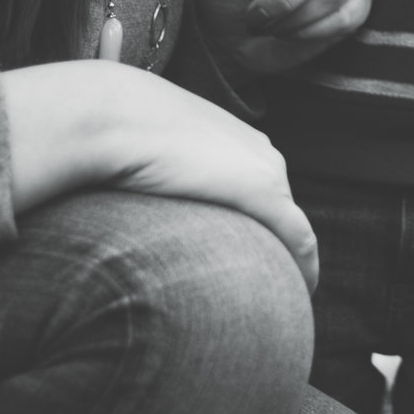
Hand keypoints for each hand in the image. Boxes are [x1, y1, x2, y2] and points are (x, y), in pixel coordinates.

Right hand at [1, 61, 318, 289]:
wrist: (108, 115)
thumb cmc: (112, 131)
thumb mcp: (139, 149)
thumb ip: (150, 171)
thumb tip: (126, 193)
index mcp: (235, 139)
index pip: (259, 187)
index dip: (256, 223)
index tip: (248, 256)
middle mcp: (260, 152)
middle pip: (280, 210)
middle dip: (277, 246)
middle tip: (265, 287)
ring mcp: (265, 172)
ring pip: (292, 227)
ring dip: (286, 262)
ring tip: (278, 298)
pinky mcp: (264, 194)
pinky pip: (299, 239)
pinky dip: (305, 267)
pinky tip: (302, 291)